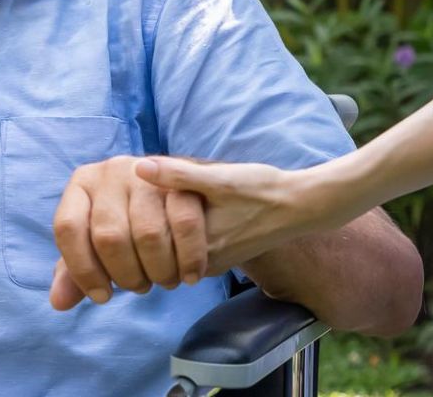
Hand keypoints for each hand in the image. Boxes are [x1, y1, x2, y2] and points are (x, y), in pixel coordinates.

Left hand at [48, 156, 210, 310]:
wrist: (188, 196)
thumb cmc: (134, 224)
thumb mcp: (100, 244)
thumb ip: (79, 270)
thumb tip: (59, 301)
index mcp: (83, 183)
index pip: (68, 228)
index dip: (83, 270)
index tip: (102, 297)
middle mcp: (111, 171)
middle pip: (109, 236)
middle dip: (127, 276)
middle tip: (143, 286)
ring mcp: (150, 170)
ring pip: (149, 234)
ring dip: (160, 271)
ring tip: (166, 279)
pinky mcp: (186, 175)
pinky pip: (184, 222)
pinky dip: (188, 256)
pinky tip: (191, 275)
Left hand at [132, 157, 344, 273]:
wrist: (300, 206)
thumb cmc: (262, 190)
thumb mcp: (220, 178)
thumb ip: (179, 175)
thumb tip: (138, 167)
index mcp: (199, 249)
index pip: (147, 248)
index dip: (134, 224)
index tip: (133, 199)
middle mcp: (202, 265)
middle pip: (155, 253)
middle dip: (144, 229)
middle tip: (141, 199)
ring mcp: (211, 264)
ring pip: (169, 254)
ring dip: (160, 231)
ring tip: (158, 202)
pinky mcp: (219, 257)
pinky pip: (184, 252)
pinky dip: (175, 234)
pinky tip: (178, 210)